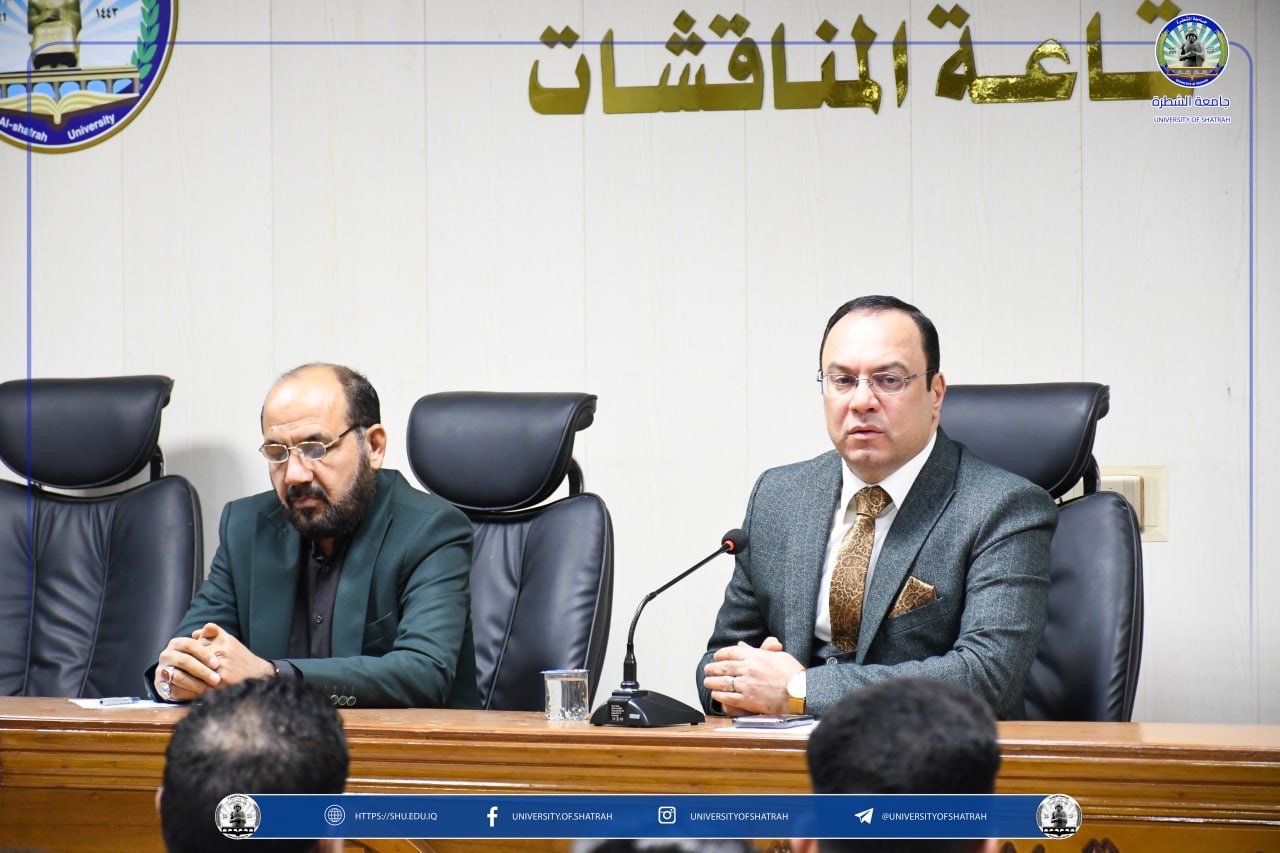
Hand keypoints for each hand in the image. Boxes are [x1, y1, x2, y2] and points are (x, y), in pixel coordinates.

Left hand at [154, 623, 272, 701]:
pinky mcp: (219, 689)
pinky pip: (197, 689)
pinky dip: (187, 690)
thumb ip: (213, 632)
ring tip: (170, 678)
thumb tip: (195, 633)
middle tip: (170, 668)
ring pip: (192, 676)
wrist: (258, 675)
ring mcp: (220, 675)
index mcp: (223, 645)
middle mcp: (221, 659)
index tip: (178, 656)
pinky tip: (180, 690)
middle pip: (192, 661)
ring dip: (180, 677)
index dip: (187, 652)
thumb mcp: (230, 640)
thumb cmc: (242, 657)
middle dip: (182, 665)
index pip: (196, 647)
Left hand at [702, 636, 802, 715]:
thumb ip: (758, 650)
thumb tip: (742, 645)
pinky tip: (716, 695)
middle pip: (723, 667)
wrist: (800, 692)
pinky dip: (720, 696)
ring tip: (707, 682)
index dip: (721, 654)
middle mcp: (748, 669)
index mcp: (755, 656)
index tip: (716, 657)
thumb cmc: (793, 673)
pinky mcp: (748, 700)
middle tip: (707, 669)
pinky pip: (729, 697)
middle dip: (713, 668)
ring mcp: (747, 685)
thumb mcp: (777, 655)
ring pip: (723, 683)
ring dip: (713, 682)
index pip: (732, 652)